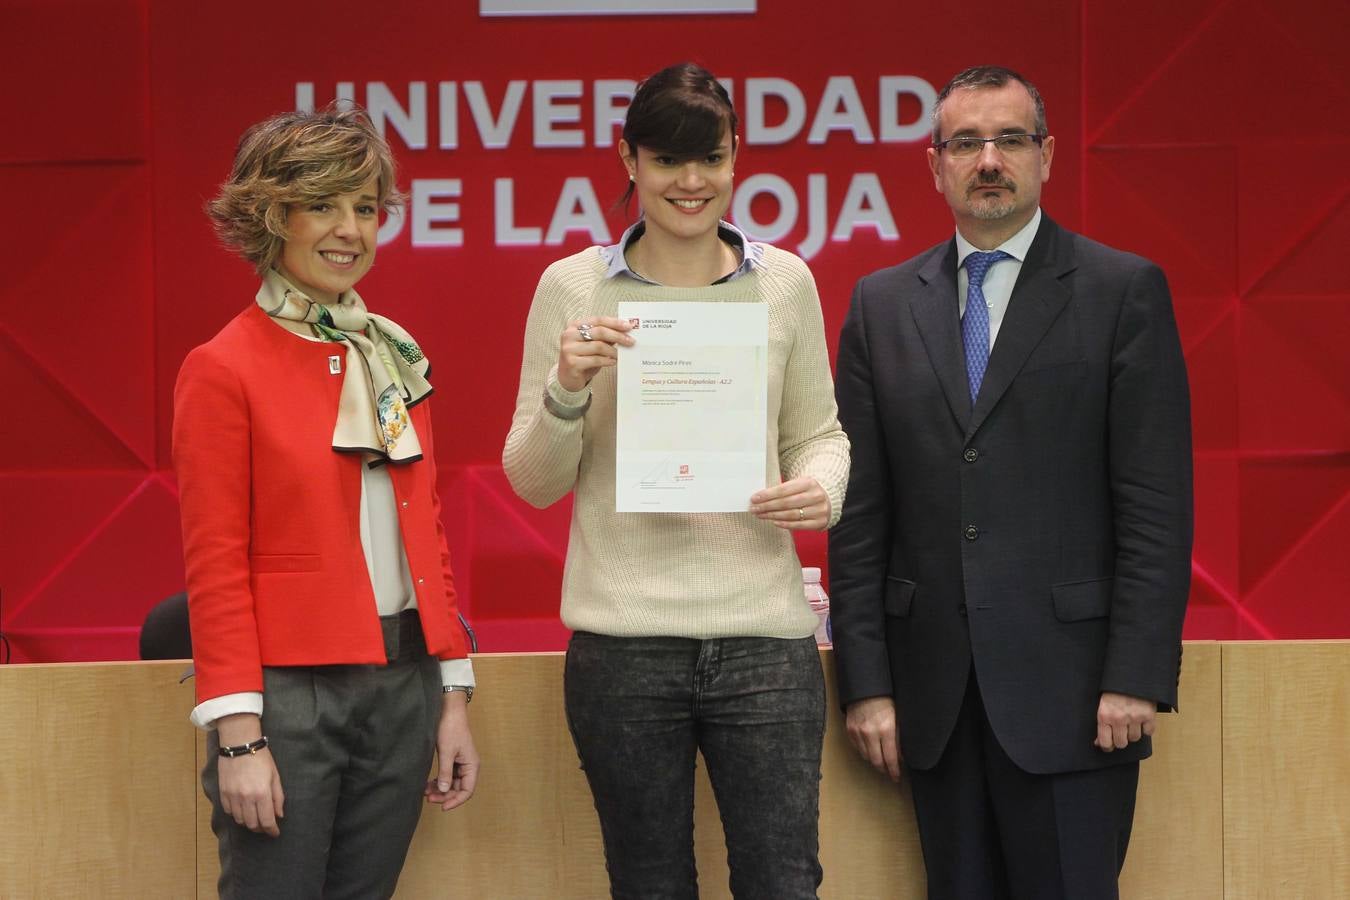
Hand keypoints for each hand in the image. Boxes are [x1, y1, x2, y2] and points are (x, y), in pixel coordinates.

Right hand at [215, 716, 283, 837]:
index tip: (275, 833)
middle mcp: (246, 798)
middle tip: (266, 826)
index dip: (272, 830)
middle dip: (261, 828)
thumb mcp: (275, 776)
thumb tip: (279, 815)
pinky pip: (229, 812)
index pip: (267, 821)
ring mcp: (232, 797)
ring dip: (249, 823)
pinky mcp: (223, 794)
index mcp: (262, 794)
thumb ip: (278, 797)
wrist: (239, 745)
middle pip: (252, 824)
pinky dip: (237, 815)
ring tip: (255, 818)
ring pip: (240, 821)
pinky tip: (243, 810)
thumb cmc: (261, 759)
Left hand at [425, 693, 479, 810]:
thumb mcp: (447, 752)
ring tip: (425, 792)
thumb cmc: (451, 728)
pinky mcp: (452, 759)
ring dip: (440, 789)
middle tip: (429, 799)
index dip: (456, 801)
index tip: (442, 807)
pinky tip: (428, 784)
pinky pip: (447, 776)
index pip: (467, 790)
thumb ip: (446, 773)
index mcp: (472, 765)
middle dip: (445, 796)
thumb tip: (445, 791)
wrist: (448, 711)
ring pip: (452, 783)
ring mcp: (460, 763)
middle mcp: (468, 766)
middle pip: (459, 789)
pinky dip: (439, 781)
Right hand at [557, 316, 634, 392]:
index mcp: (575, 326)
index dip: (614, 322)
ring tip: (621, 355)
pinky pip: (595, 360)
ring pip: (598, 346)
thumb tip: (624, 331)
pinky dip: (607, 360)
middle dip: (617, 336)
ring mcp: (569, 349)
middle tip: (630, 341)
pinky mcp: (572, 363)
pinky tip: (613, 361)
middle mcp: (570, 335)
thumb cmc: (582, 358)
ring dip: (613, 351)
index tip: (628, 326)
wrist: (567, 377)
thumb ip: (604, 337)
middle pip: (599, 332)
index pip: (598, 320)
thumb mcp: (592, 344)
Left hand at [750, 477, 830, 530]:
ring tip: (761, 515)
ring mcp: (819, 510)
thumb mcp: (799, 484)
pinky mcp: (819, 522)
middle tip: (754, 509)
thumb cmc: (807, 491)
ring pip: (791, 515)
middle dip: (767, 506)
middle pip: (786, 503)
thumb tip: (761, 497)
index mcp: (809, 482)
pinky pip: (799, 525)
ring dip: (773, 516)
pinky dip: (785, 524)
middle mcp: (815, 496)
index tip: (754, 498)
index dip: (767, 495)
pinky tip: (774, 522)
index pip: (784, 489)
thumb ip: (783, 489)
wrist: (829, 499)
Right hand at [845, 696, 901, 781]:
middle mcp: (870, 733)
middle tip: (890, 773)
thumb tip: (901, 756)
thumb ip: (899, 738)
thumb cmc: (886, 700)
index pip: (890, 758)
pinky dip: (864, 751)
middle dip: (884, 769)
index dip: (894, 770)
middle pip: (876, 761)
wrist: (866, 686)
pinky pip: (857, 748)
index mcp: (886, 729)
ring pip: (866, 756)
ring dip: (874, 761)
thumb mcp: (898, 717)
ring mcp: (858, 732)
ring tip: (881, 761)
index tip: (897, 777)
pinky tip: (870, 750)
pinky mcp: (849, 730)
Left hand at [1095, 691, 1156, 751]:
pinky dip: (1146, 728)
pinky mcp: (1148, 715)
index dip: (1107, 747)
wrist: (1130, 674)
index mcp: (1104, 716)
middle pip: (1121, 743)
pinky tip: (1142, 720)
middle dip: (1121, 740)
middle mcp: (1119, 718)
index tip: (1109, 746)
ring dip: (1133, 733)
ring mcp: (1135, 717)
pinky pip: (1148, 732)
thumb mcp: (1102, 705)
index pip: (1105, 742)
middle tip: (1121, 732)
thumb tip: (1098, 743)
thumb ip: (1102, 723)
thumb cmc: (1114, 690)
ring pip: (1135, 739)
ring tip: (1131, 722)